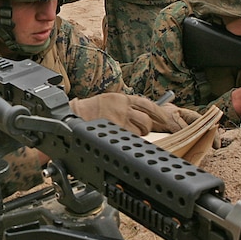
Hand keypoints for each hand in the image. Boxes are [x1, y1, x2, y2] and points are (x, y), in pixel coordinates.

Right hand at [71, 93, 195, 135]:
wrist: (71, 117)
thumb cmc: (89, 112)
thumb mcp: (109, 102)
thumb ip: (126, 108)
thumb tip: (144, 118)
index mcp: (122, 98)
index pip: (149, 104)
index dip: (161, 113)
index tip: (168, 120)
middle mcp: (123, 106)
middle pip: (148, 118)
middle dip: (150, 127)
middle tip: (146, 131)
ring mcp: (120, 119)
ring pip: (142, 129)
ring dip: (140, 135)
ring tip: (128, 136)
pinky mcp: (115, 130)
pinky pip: (131, 138)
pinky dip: (130, 141)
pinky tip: (122, 141)